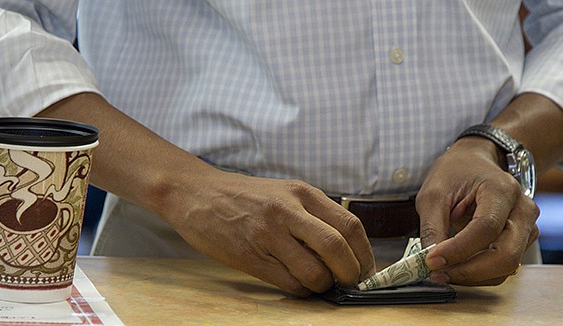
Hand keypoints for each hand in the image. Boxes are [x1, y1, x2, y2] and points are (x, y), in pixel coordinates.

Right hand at [162, 168, 375, 296]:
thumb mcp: (285, 192)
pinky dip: (301, 291)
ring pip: (314, 272)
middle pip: (337, 249)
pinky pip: (288, 283)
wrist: (197, 194)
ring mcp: (267, 234)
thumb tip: (347, 250)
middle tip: (349, 283)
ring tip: (318, 283)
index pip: (350, 225)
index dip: (365, 253)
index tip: (365, 268)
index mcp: (302, 193)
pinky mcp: (249, 256)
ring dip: (323, 286)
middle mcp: (288, 211)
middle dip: (351, 274)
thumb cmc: (246, 196)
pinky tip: (297, 284)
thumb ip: (314, 214)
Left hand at [416, 137, 538, 285]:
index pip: (485, 228)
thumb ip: (431, 228)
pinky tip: (457, 267)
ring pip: (507, 266)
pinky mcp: (523, 241)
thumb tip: (429, 261)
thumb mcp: (433, 194)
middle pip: (505, 255)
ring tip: (442, 271)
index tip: (431, 260)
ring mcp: (527, 226)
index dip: (458, 250)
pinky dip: (479, 274)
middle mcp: (523, 209)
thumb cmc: (456, 173)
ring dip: (472, 276)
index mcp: (502, 189)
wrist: (475, 163)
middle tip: (436, 272)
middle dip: (468, 271)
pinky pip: (504, 267)